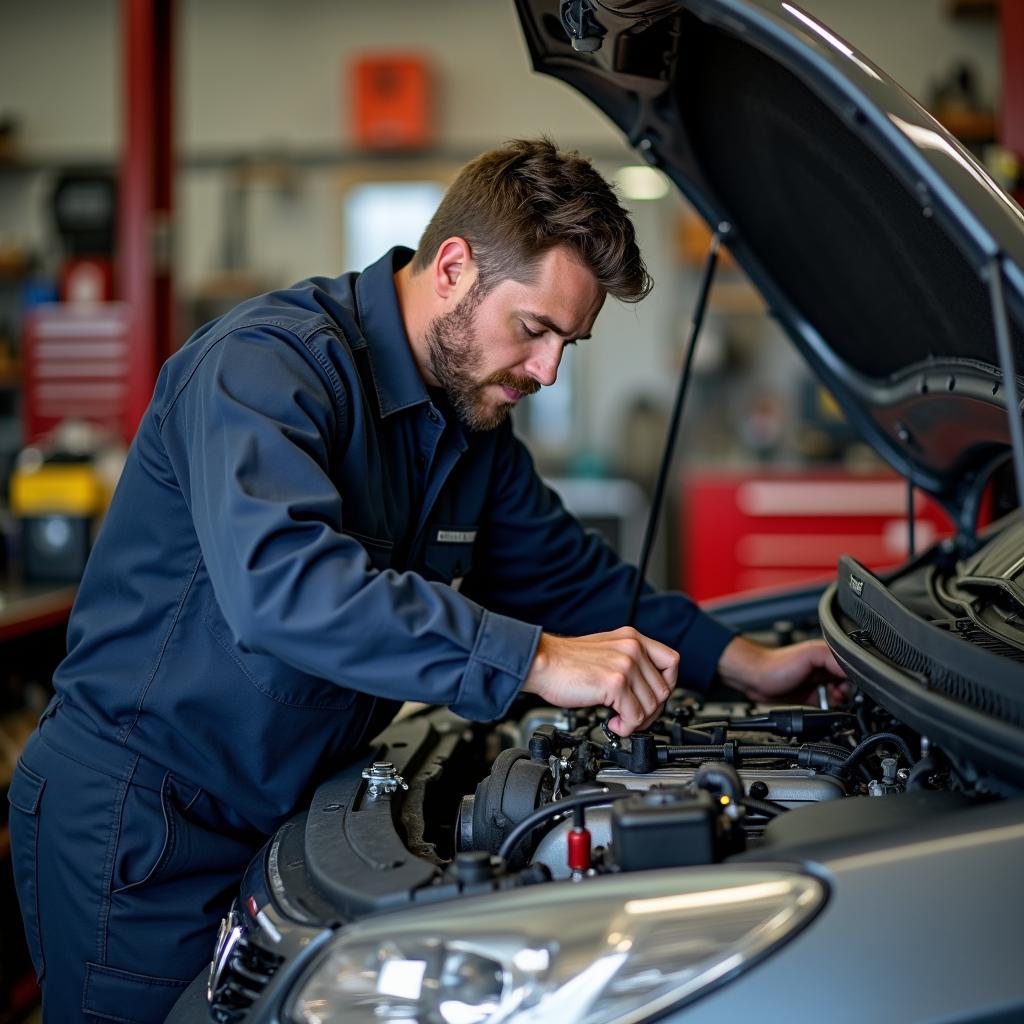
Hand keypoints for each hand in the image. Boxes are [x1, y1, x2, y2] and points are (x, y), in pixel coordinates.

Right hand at [522, 626, 679, 736]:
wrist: (542, 662)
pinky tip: (612, 724)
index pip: (672, 661)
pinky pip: (635, 716)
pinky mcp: (615, 683)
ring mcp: (625, 665)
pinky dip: (626, 728)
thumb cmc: (565, 661)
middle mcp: (632, 648)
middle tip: (633, 717)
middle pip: (664, 689)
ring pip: (651, 706)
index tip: (652, 697)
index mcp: (632, 638)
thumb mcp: (605, 650)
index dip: (668, 685)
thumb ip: (627, 661)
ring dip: (636, 721)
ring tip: (619, 721)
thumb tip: (644, 688)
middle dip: (650, 711)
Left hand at [717, 635, 848, 704]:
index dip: (856, 680)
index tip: (850, 689)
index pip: (854, 667)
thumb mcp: (810, 656)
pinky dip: (830, 710)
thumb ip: (833, 660)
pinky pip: (828, 707)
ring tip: (831, 702)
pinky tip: (825, 709)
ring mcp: (819, 683)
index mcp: (828, 655)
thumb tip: (853, 670)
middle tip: (838, 696)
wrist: (755, 679)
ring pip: (841, 698)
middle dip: (848, 693)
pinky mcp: (811, 697)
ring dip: (840, 703)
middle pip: (850, 684)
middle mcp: (825, 669)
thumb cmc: (776, 664)